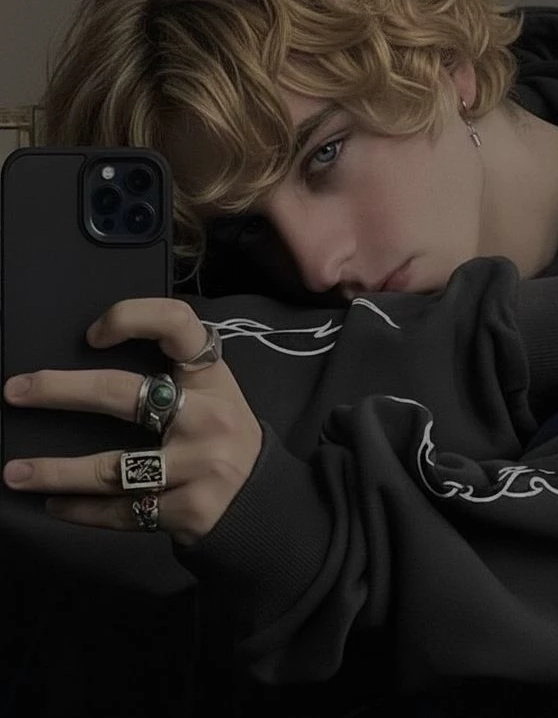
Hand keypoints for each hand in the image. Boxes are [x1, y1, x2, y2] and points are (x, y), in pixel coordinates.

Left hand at [2, 298, 262, 546]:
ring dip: (55, 470)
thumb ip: (174, 376)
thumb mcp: (215, 395)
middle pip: (121, 394)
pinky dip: (82, 510)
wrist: (264, 503)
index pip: (176, 325)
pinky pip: (121, 510)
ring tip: (13, 473)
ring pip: (111, 467)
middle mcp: (206, 416)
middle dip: (60, 390)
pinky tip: (55, 504)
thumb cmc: (224, 437)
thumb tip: (90, 366)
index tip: (92, 335)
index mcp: (212, 377)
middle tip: (15, 391)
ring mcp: (197, 466)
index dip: (130, 317)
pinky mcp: (187, 510)